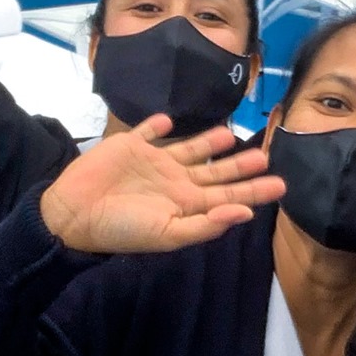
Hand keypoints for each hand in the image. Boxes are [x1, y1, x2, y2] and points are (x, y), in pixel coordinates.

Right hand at [39, 118, 284, 254]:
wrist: (74, 216)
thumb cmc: (122, 229)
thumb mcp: (168, 233)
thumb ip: (206, 224)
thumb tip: (244, 213)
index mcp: (185, 204)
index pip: (227, 195)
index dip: (253, 191)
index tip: (281, 185)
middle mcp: (174, 182)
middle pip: (215, 171)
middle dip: (240, 165)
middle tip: (267, 155)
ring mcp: (153, 162)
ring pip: (189, 149)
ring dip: (209, 141)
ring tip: (231, 134)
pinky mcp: (130, 145)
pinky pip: (149, 132)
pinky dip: (158, 126)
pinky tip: (169, 122)